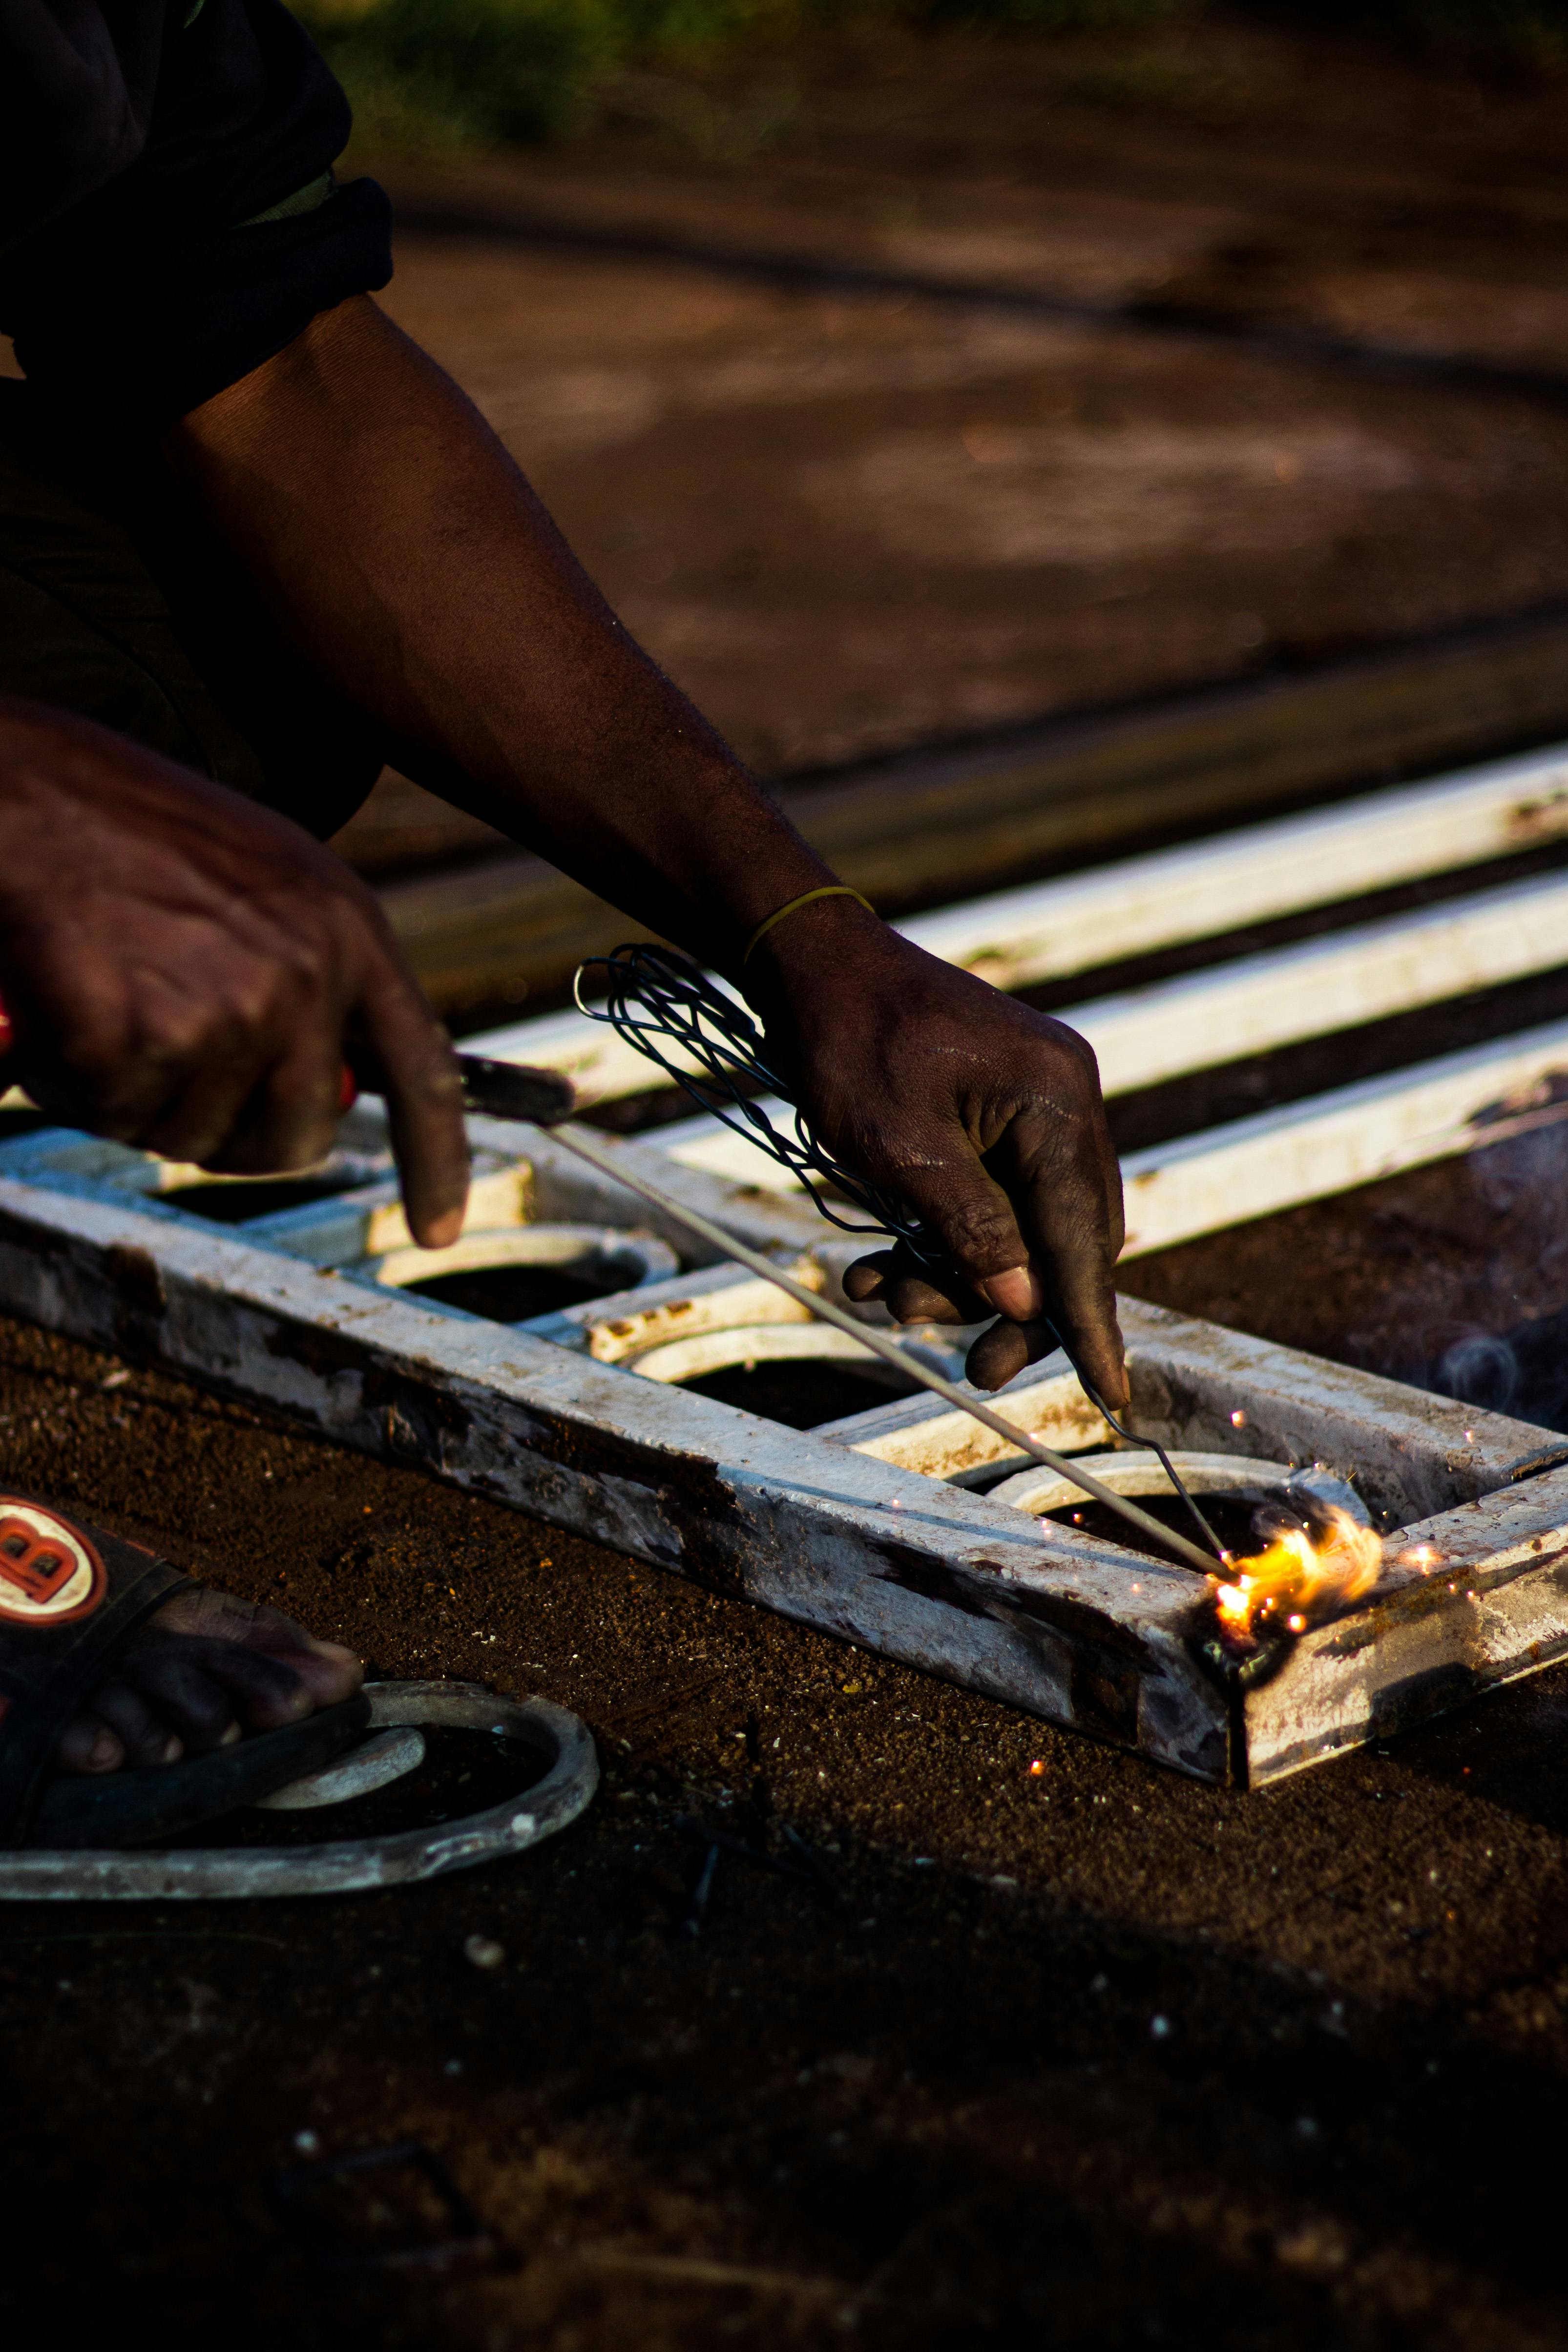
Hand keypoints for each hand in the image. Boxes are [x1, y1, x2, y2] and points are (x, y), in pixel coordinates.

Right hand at [0, 697, 468, 1242]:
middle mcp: (305, 977)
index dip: (437, 1164)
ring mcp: (226, 1010)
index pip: (423, 1073)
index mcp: (350, 932)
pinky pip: (108, 1112)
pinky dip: (68, 1079)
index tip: (438, 1232)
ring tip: (103, 996)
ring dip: (132, 1093)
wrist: (24, 791)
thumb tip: (333, 1092)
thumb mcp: (269, 883)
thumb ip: (317, 978)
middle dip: (227, 1128)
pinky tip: (55, 1004)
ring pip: (187, 1133)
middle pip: (292, 1136)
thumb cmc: (133, 833)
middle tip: (162, 1058)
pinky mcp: (139, 1036)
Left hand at [747, 900, 1126, 1403]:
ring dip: (959, 1276)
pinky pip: (993, 1196)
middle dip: (1009, 1307)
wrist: (809, 962)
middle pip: (1063, 1239)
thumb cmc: (847, 1043)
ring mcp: (1037, 1102)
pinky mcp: (1002, 1111)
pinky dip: (944, 1238)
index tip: (1113, 1396)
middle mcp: (1065, 1100)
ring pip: (1024, 1227)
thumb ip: (970, 1229)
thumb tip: (1026, 1304)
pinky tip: (878, 1266)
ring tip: (881, 1295)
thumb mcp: (899, 1150)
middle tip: (969, 1369)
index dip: (1090, 1322)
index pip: (1083, 1236)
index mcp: (1056, 1100)